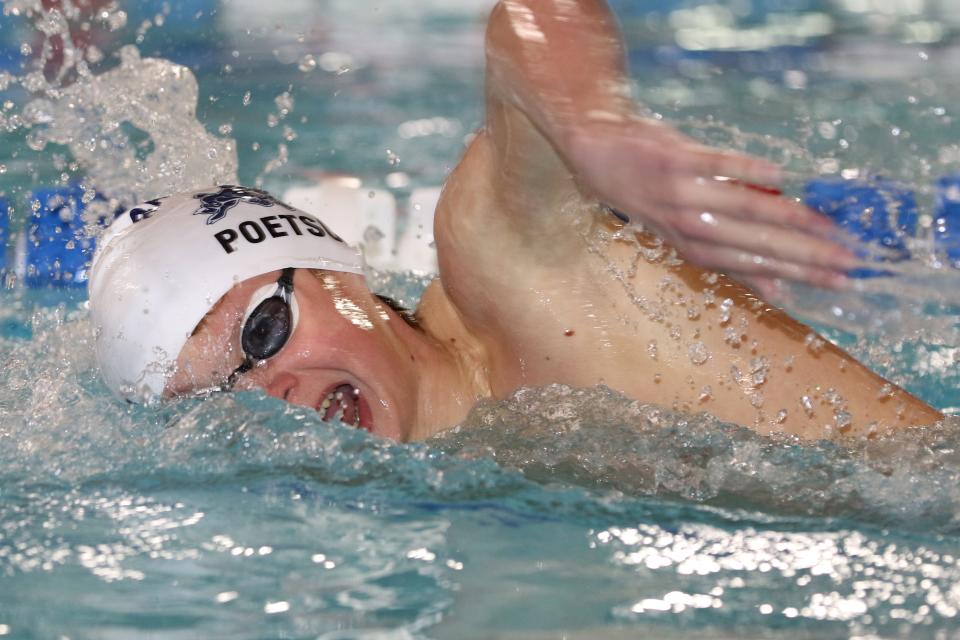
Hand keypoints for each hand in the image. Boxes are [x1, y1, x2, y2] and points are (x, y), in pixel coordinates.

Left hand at [562, 117, 854, 293]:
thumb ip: (727, 257)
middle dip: (802, 256)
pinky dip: (746, 169)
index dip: (794, 275)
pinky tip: (779, 174)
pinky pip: (716, 164)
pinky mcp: (675, 158)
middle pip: (752, 244)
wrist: (594, 149)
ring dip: (786, 218)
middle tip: (847, 262)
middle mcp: (685, 225)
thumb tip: (776, 288)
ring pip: (741, 209)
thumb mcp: (678, 233)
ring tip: (827, 227)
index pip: (750, 266)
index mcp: (689, 246)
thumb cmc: (643, 192)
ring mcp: (680, 192)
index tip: (836, 282)